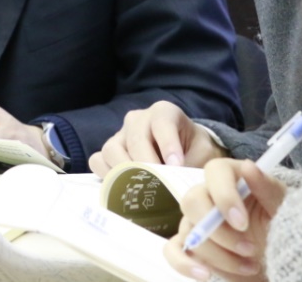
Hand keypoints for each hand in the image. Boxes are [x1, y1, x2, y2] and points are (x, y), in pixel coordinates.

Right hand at [88, 101, 225, 175]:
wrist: (186, 152)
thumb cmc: (195, 150)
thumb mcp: (204, 153)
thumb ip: (194, 165)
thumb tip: (180, 186)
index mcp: (164, 112)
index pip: (162, 123)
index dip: (168, 145)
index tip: (176, 165)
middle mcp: (138, 119)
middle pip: (134, 138)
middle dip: (146, 164)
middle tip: (158, 184)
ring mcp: (120, 135)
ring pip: (112, 150)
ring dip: (125, 172)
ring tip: (141, 188)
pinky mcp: (110, 152)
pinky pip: (98, 161)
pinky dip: (107, 176)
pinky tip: (125, 188)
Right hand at [164, 158, 286, 281]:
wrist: (280, 258)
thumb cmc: (282, 227)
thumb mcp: (283, 208)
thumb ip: (268, 189)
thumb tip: (248, 166)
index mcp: (232, 178)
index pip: (214, 171)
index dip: (223, 195)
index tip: (241, 223)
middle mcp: (209, 196)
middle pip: (192, 201)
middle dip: (219, 231)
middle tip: (249, 249)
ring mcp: (196, 222)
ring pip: (189, 232)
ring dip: (219, 256)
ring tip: (250, 267)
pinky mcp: (190, 247)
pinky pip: (173, 252)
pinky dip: (184, 264)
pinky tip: (205, 274)